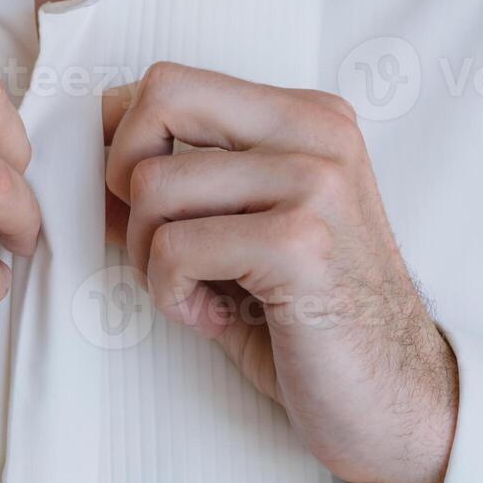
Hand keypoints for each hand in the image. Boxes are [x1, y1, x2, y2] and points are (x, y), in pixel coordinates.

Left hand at [103, 63, 456, 482]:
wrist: (395, 400)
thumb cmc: (305, 320)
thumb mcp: (237, 237)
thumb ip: (177, 191)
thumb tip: (86, 164)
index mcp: (304, 119)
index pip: (170, 82)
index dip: (121, 140)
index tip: (127, 202)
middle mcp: (316, 134)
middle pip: (158, 103)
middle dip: (125, 183)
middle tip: (161, 247)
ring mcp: (315, 183)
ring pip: (153, 187)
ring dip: (151, 257)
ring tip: (200, 293)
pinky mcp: (301, 244)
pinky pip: (174, 249)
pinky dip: (172, 296)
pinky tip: (214, 317)